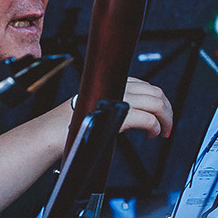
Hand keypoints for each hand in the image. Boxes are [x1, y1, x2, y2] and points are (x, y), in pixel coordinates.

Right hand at [43, 76, 176, 144]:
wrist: (50, 133)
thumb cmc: (66, 126)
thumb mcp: (92, 108)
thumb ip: (110, 107)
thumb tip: (129, 116)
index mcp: (108, 83)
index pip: (144, 85)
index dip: (158, 99)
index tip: (161, 114)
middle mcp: (114, 87)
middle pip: (154, 91)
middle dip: (167, 109)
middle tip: (167, 125)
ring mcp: (116, 98)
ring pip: (155, 102)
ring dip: (165, 118)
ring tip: (162, 131)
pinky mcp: (116, 115)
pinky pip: (146, 118)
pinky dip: (155, 126)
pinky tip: (152, 134)